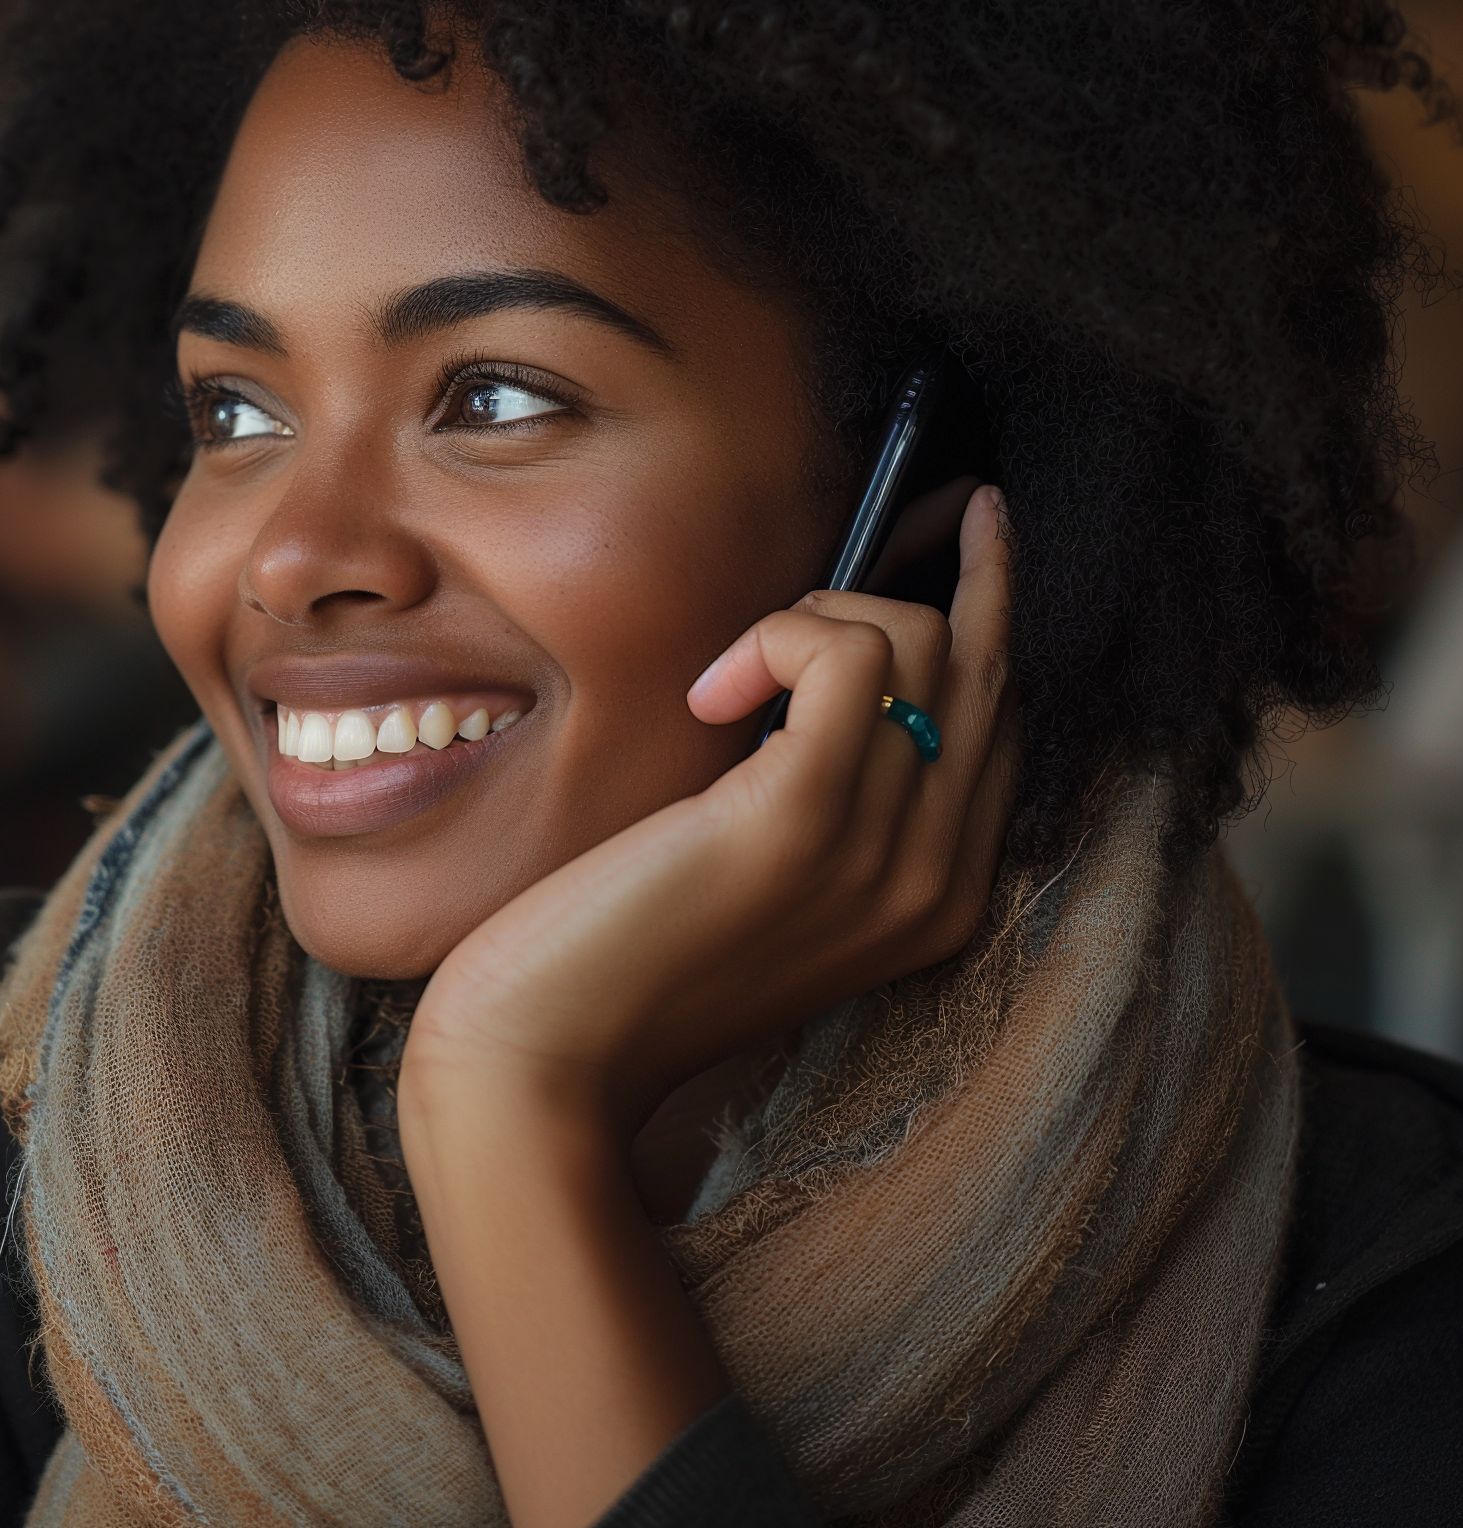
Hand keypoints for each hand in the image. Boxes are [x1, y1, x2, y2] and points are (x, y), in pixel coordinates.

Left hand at [394, 485, 1014, 1527]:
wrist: (551, 1058)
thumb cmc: (630, 947)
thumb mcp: (759, 865)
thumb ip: (823, 785)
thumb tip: (828, 659)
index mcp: (939, 895)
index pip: (1003, 722)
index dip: (994, 615)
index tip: (976, 528)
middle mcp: (939, 879)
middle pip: (983, 671)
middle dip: (963, 573)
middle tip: (941, 498)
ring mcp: (884, 855)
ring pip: (919, 643)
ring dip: (819, 617)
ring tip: (731, 679)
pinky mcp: (802, 821)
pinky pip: (850, 655)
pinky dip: (783, 635)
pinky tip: (714, 693)